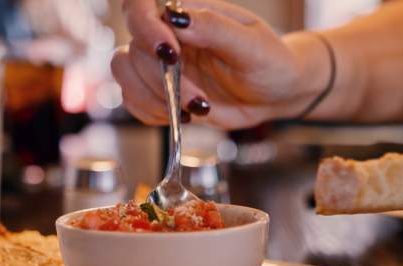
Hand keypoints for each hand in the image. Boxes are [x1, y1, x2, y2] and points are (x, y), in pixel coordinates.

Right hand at [111, 0, 327, 128]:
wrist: (277, 94)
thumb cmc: (270, 62)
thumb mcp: (252, 45)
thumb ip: (215, 28)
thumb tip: (177, 18)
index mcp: (187, 13)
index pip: (141, 4)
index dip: (143, 27)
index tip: (168, 54)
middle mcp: (168, 36)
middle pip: (133, 50)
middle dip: (162, 81)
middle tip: (199, 101)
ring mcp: (161, 66)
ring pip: (125, 75)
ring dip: (154, 99)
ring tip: (193, 111)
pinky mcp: (161, 92)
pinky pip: (133, 101)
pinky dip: (153, 114)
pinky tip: (182, 116)